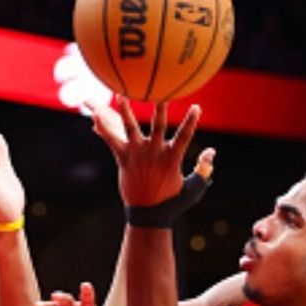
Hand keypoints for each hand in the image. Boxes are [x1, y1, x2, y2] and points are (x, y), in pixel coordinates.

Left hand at [85, 96, 204, 208]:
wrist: (148, 214)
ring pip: (131, 128)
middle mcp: (154, 154)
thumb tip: (211, 151)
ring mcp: (137, 155)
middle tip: (160, 91)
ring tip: (121, 94)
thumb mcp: (194, 188)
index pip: (185, 136)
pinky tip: (94, 116)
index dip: (191, 121)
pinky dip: (104, 129)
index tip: (196, 107)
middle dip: (160, 108)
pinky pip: (112, 141)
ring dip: (126, 111)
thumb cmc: (173, 201)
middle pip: (158, 126)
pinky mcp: (123, 158)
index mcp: (172, 159)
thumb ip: (204, 168)